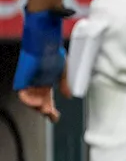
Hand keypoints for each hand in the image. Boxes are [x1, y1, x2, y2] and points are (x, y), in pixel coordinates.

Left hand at [14, 8, 67, 122]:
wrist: (45, 43)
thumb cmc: (54, 53)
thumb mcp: (64, 71)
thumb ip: (65, 84)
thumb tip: (68, 96)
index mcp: (47, 82)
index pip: (47, 100)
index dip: (51, 110)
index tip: (56, 117)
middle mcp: (37, 84)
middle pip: (39, 103)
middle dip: (45, 111)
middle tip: (52, 115)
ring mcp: (29, 82)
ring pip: (30, 101)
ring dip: (37, 107)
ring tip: (45, 109)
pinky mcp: (22, 80)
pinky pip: (23, 95)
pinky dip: (28, 101)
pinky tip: (36, 103)